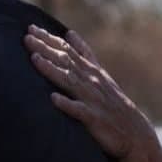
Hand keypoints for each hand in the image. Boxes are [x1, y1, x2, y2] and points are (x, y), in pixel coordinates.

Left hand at [24, 25, 155, 159]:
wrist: (135, 133)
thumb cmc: (113, 104)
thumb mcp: (100, 75)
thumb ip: (84, 55)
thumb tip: (69, 34)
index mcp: (91, 70)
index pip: (68, 50)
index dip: (49, 39)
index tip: (32, 28)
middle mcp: (91, 81)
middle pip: (65, 61)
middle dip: (45, 48)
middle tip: (27, 36)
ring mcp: (92, 99)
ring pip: (69, 80)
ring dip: (51, 69)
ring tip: (35, 59)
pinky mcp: (94, 118)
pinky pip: (79, 110)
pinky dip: (66, 103)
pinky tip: (53, 98)